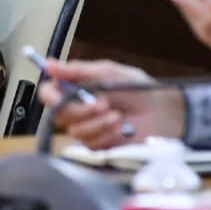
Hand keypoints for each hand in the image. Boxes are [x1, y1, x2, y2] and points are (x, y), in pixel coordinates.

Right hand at [38, 59, 182, 149]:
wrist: (162, 112)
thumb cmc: (136, 88)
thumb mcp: (107, 72)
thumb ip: (77, 70)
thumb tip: (49, 64)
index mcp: (74, 88)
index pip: (48, 94)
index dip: (50, 95)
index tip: (62, 95)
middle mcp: (76, 109)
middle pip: (59, 115)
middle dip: (81, 110)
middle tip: (103, 103)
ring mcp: (87, 128)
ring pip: (76, 131)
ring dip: (98, 123)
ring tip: (118, 115)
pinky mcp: (99, 145)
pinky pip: (92, 144)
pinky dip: (108, 135)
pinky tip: (122, 128)